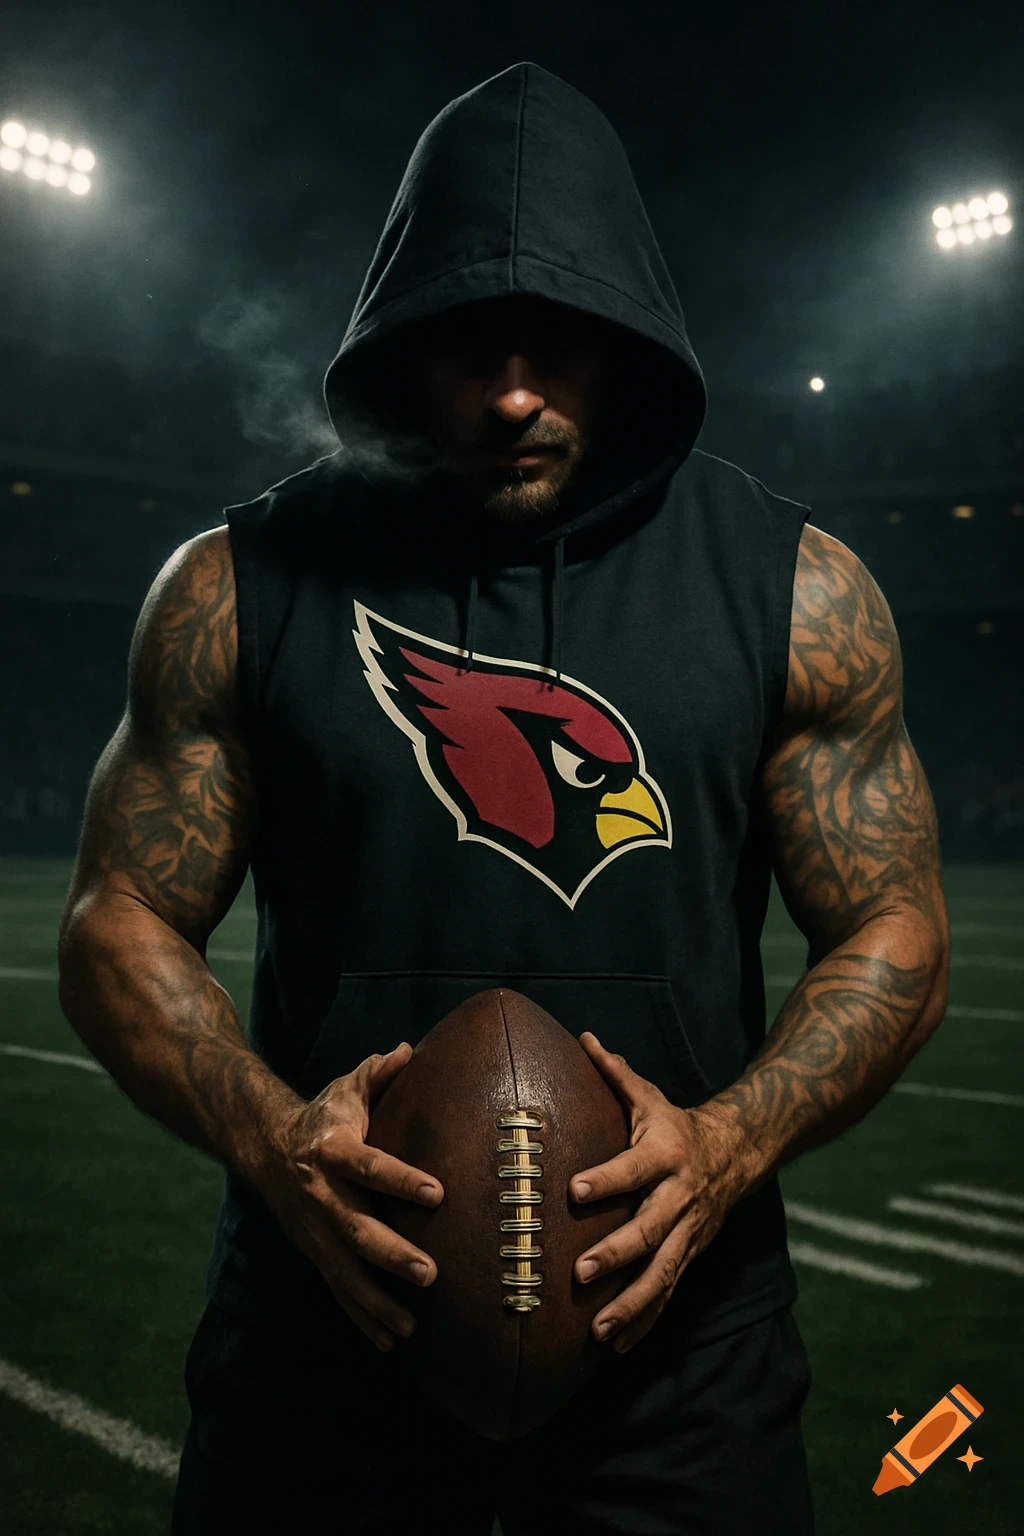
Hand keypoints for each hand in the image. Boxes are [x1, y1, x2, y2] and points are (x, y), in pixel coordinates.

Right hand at [258, 1043, 443, 1352]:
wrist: (264, 1146)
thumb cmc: (325, 1115)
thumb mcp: (346, 1088)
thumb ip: (377, 1073)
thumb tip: (407, 1051)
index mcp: (331, 1150)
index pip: (370, 1166)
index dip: (401, 1179)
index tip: (438, 1192)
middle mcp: (319, 1194)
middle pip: (356, 1229)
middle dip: (392, 1254)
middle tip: (430, 1273)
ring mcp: (314, 1229)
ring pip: (344, 1271)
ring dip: (377, 1302)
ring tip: (411, 1327)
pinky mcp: (313, 1252)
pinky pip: (337, 1290)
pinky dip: (361, 1318)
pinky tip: (389, 1342)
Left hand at [570, 1032, 749, 1354]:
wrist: (739, 1153)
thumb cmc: (676, 1124)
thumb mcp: (650, 1098)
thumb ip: (615, 1074)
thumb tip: (583, 1038)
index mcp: (666, 1154)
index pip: (633, 1167)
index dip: (606, 1177)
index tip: (573, 1188)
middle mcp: (680, 1197)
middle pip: (649, 1229)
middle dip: (616, 1252)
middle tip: (580, 1270)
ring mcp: (688, 1232)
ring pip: (662, 1273)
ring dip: (631, 1303)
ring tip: (598, 1329)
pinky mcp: (691, 1255)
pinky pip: (669, 1292)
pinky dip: (646, 1321)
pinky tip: (617, 1346)